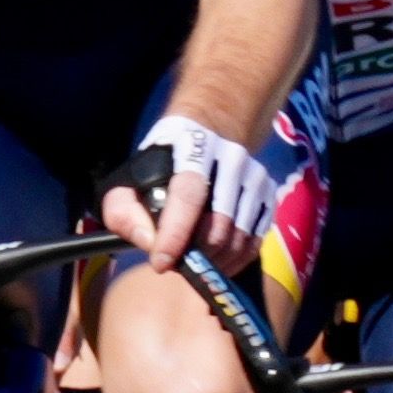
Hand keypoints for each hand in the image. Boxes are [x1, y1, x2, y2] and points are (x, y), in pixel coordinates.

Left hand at [112, 114, 279, 273]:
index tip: (161, 263)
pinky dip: (235, 261)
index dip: (175, 234)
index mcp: (193, 147)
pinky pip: (254, 242)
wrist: (212, 128)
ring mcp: (255, 177)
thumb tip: (149, 242)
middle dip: (194, 254)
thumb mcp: (132, 175)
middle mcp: (232, 159)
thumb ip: (123, 210)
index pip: (188, 195)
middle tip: (176, 261)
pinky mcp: (269, 194)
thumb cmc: (166, 160)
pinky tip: (217, 261)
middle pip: (218, 224)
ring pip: (238, 238)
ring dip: (214, 262)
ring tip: (195, 263)